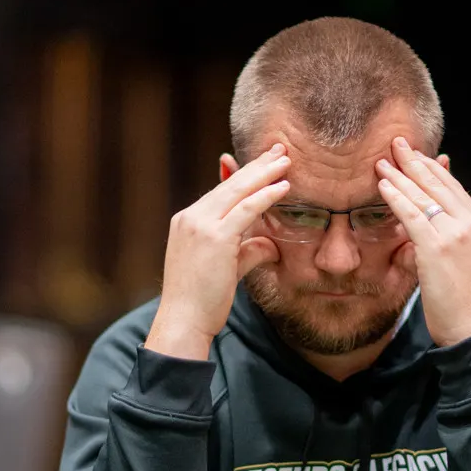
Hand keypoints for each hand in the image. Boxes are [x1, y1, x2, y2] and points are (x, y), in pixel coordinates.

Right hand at [146, 144, 290, 358]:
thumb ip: (247, 252)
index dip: (244, 174)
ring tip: (286, 160)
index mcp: (188, 221)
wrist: (183, 321)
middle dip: (257, 165)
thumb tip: (271, 245)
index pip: (221, 191)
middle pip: (230, 184)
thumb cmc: (201, 301)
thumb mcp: (226, 269)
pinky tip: (283, 186)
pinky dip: (265, 196)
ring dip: (264, 173)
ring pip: (237, 191)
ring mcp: (200, 225)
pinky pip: (245, 210)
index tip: (264, 162)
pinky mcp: (214, 238)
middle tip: (279, 149)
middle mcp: (191, 217)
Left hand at [375, 137, 470, 347]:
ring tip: (383, 160)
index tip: (417, 156)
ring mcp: (455, 234)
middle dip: (416, 161)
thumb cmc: (468, 303)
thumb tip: (436, 231)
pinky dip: (396, 197)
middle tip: (397, 143)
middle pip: (439, 184)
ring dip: (401, 175)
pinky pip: (412, 214)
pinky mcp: (437, 247)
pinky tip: (383, 186)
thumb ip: (456, 241)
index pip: (454, 188)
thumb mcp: (468, 263)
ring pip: (423, 195)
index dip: (434, 169)